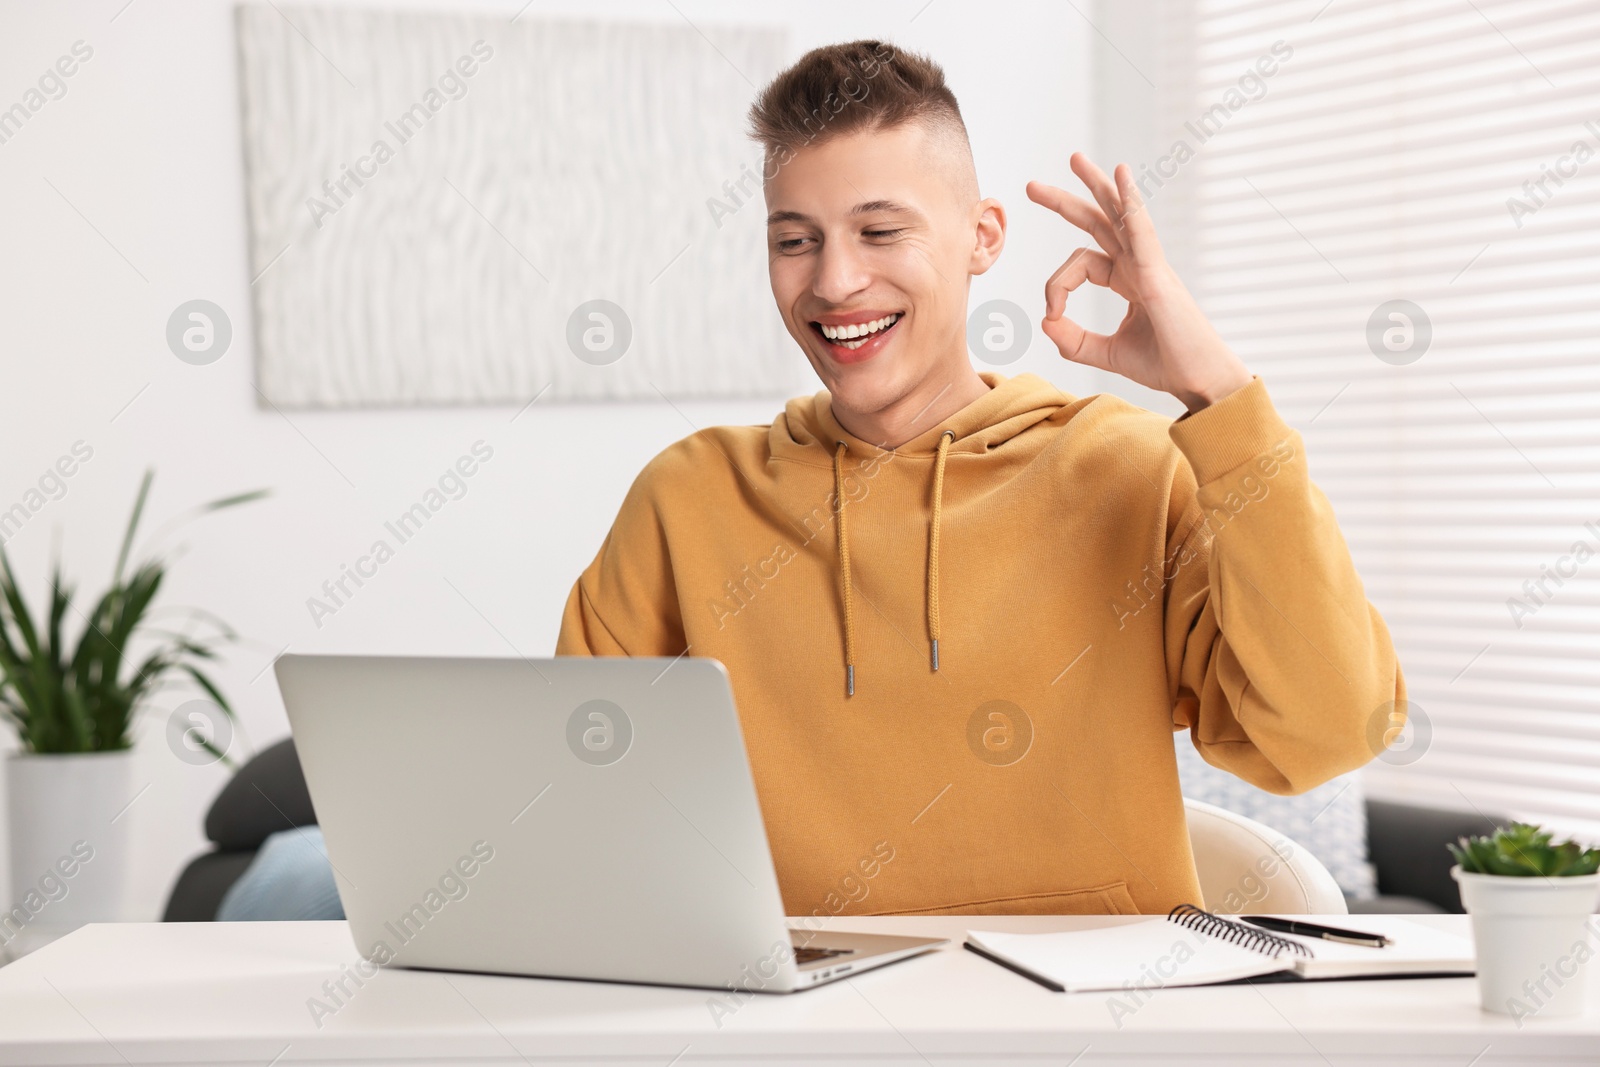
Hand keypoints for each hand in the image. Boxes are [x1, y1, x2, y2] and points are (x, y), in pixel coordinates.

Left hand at [1026, 153, 1251, 412]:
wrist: (1199, 381)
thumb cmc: (1164, 364)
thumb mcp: (1106, 353)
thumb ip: (1073, 340)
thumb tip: (1045, 321)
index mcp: (1128, 279)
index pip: (1080, 265)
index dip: (1056, 286)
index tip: (1052, 315)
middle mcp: (1139, 265)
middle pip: (1098, 221)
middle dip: (1065, 201)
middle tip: (1032, 186)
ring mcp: (1150, 266)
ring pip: (1119, 215)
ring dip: (1097, 185)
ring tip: (1074, 159)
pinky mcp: (1158, 276)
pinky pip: (1141, 231)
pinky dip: (1130, 203)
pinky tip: (1121, 174)